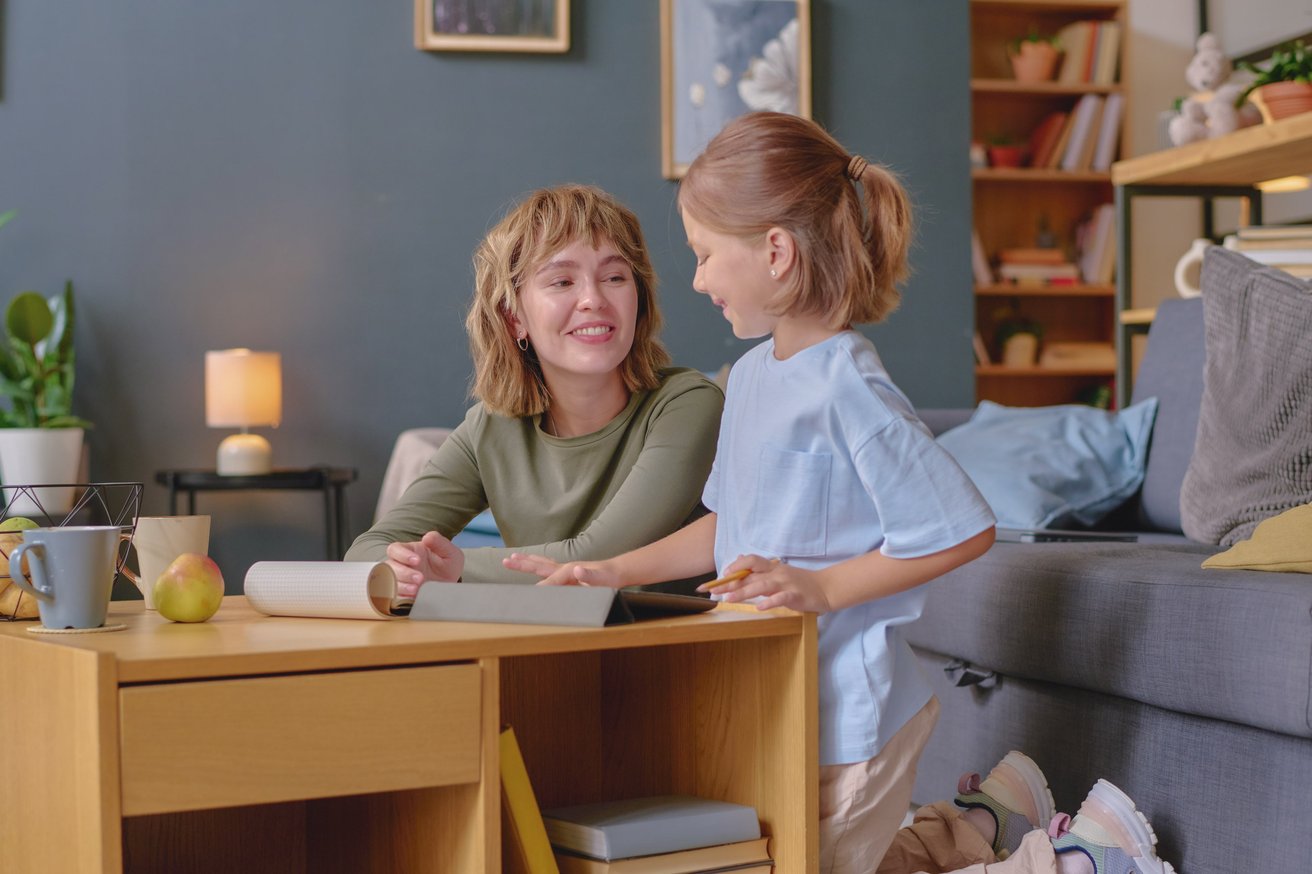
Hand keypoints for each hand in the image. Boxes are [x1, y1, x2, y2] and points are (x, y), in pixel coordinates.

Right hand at [385, 531, 464, 597]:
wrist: (451, 586)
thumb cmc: (447, 566)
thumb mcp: (449, 552)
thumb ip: (439, 542)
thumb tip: (427, 537)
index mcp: (410, 551)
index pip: (396, 549)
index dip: (402, 554)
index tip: (417, 560)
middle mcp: (401, 565)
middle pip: (390, 567)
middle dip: (404, 572)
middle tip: (420, 578)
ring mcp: (400, 581)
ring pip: (389, 582)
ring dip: (401, 586)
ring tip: (416, 589)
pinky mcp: (402, 595)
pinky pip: (393, 598)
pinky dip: (401, 598)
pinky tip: (412, 598)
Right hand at [502, 553, 622, 587]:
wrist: (617, 572)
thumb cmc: (610, 577)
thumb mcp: (602, 579)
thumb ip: (590, 574)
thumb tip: (577, 569)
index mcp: (570, 570)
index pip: (551, 580)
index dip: (542, 588)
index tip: (531, 596)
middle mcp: (565, 567)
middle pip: (539, 565)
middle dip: (523, 564)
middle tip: (506, 561)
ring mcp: (565, 569)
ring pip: (541, 565)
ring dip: (526, 562)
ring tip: (512, 558)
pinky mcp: (567, 574)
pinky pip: (547, 571)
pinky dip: (536, 567)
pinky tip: (533, 567)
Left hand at [698, 554, 832, 612]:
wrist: (826, 588)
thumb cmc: (800, 582)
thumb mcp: (778, 572)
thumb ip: (759, 569)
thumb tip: (739, 559)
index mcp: (771, 567)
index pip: (748, 563)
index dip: (731, 569)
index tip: (716, 579)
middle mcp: (776, 573)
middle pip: (749, 574)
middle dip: (729, 583)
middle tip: (712, 591)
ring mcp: (786, 584)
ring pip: (761, 586)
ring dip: (743, 592)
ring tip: (728, 599)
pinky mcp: (795, 596)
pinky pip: (781, 598)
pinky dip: (770, 603)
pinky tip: (759, 608)